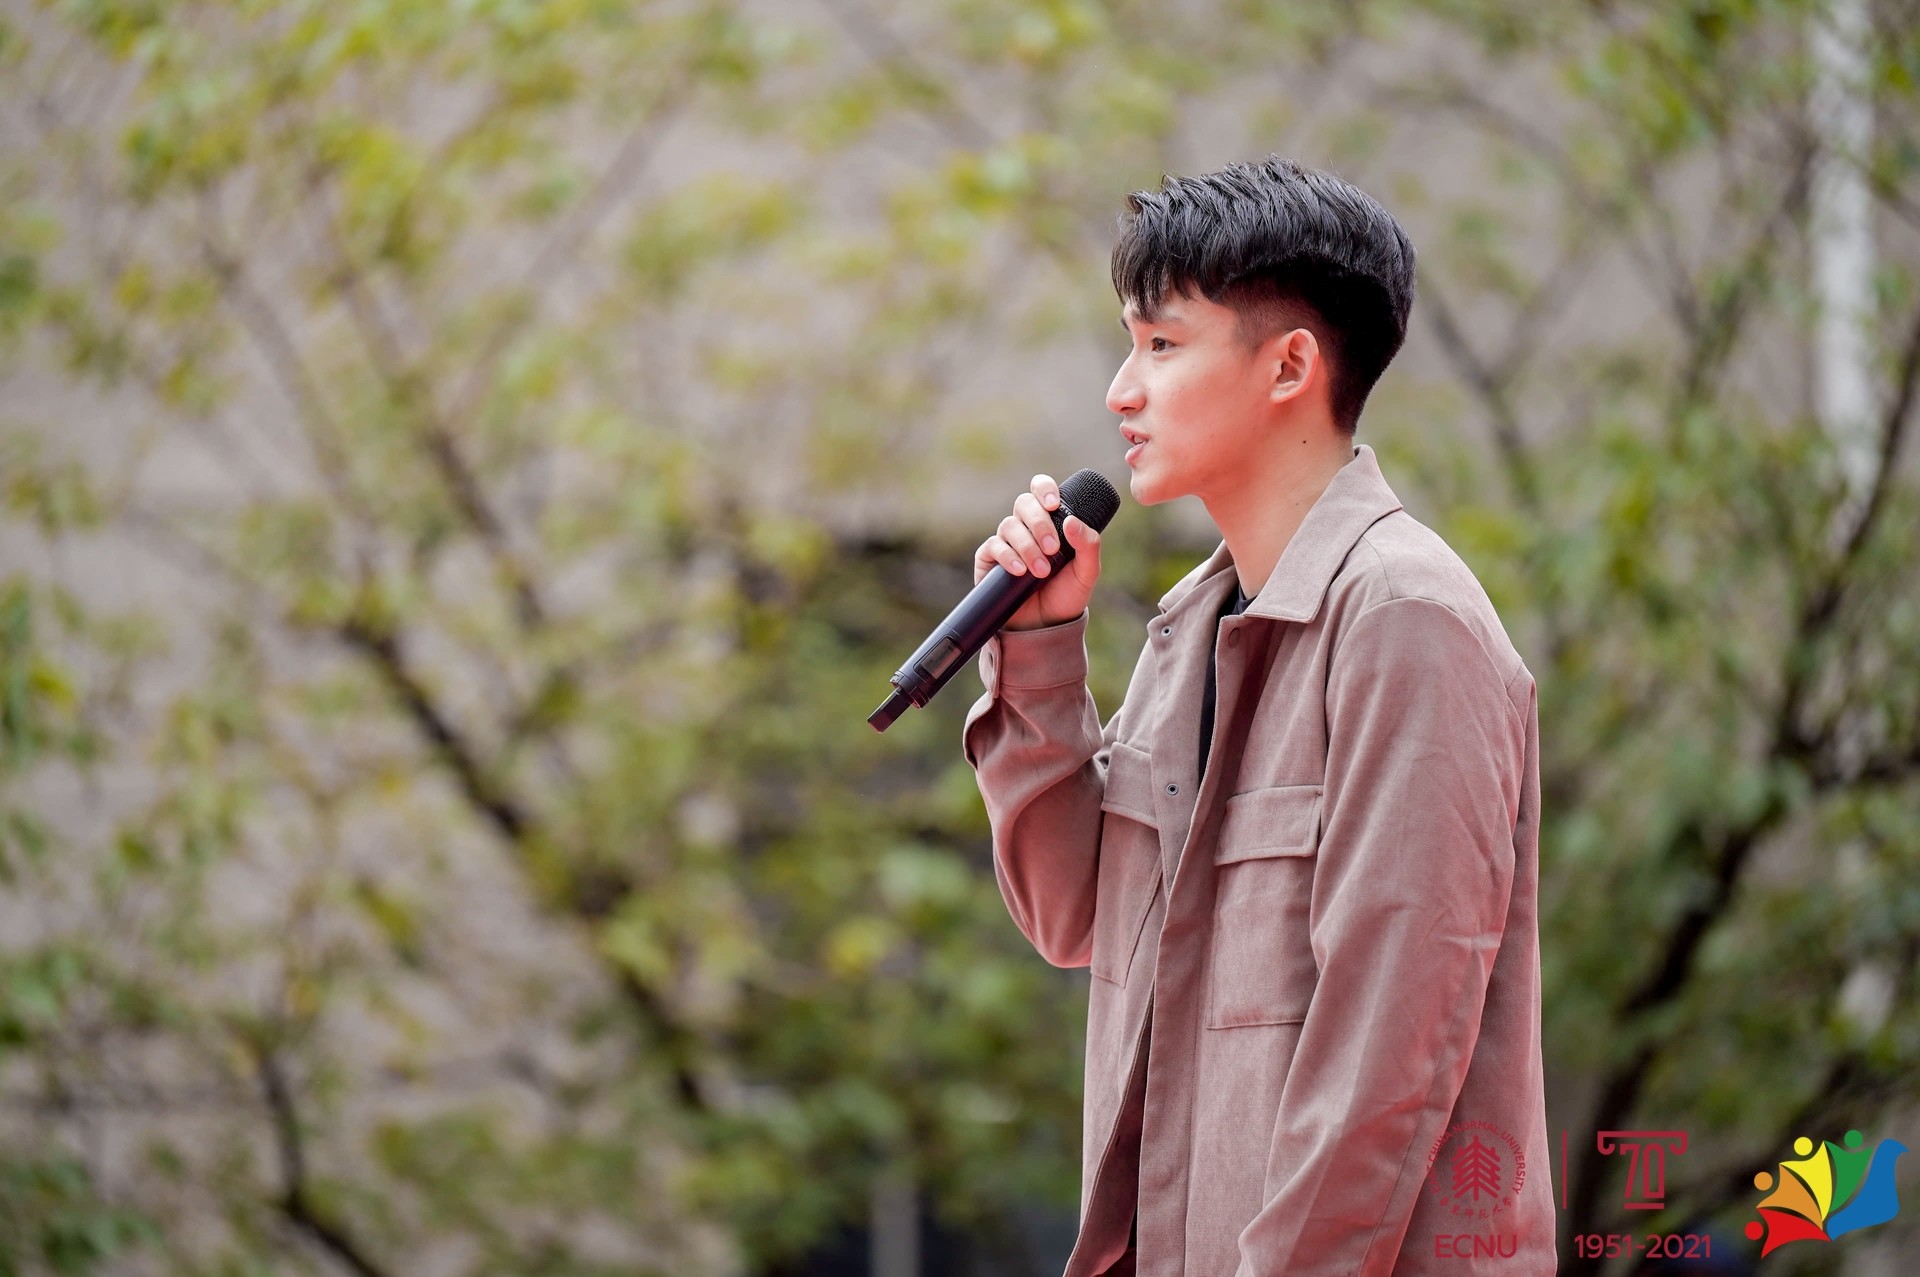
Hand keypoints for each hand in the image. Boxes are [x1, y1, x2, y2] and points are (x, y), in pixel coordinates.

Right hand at [972, 473, 1102, 630]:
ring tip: (1041, 571)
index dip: (1044, 489)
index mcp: (1050, 521)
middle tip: (1053, 548)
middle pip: (1024, 503)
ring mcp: (1006, 541)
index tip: (1054, 504)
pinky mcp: (989, 559)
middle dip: (1040, 523)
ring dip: (1027, 546)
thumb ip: (1088, 545)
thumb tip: (1071, 521)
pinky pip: (993, 546)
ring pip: (1009, 525)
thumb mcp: (1087, 572)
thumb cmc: (1066, 595)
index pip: (1041, 491)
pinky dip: (1008, 556)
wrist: (1046, 626)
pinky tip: (1020, 571)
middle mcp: (1026, 527)